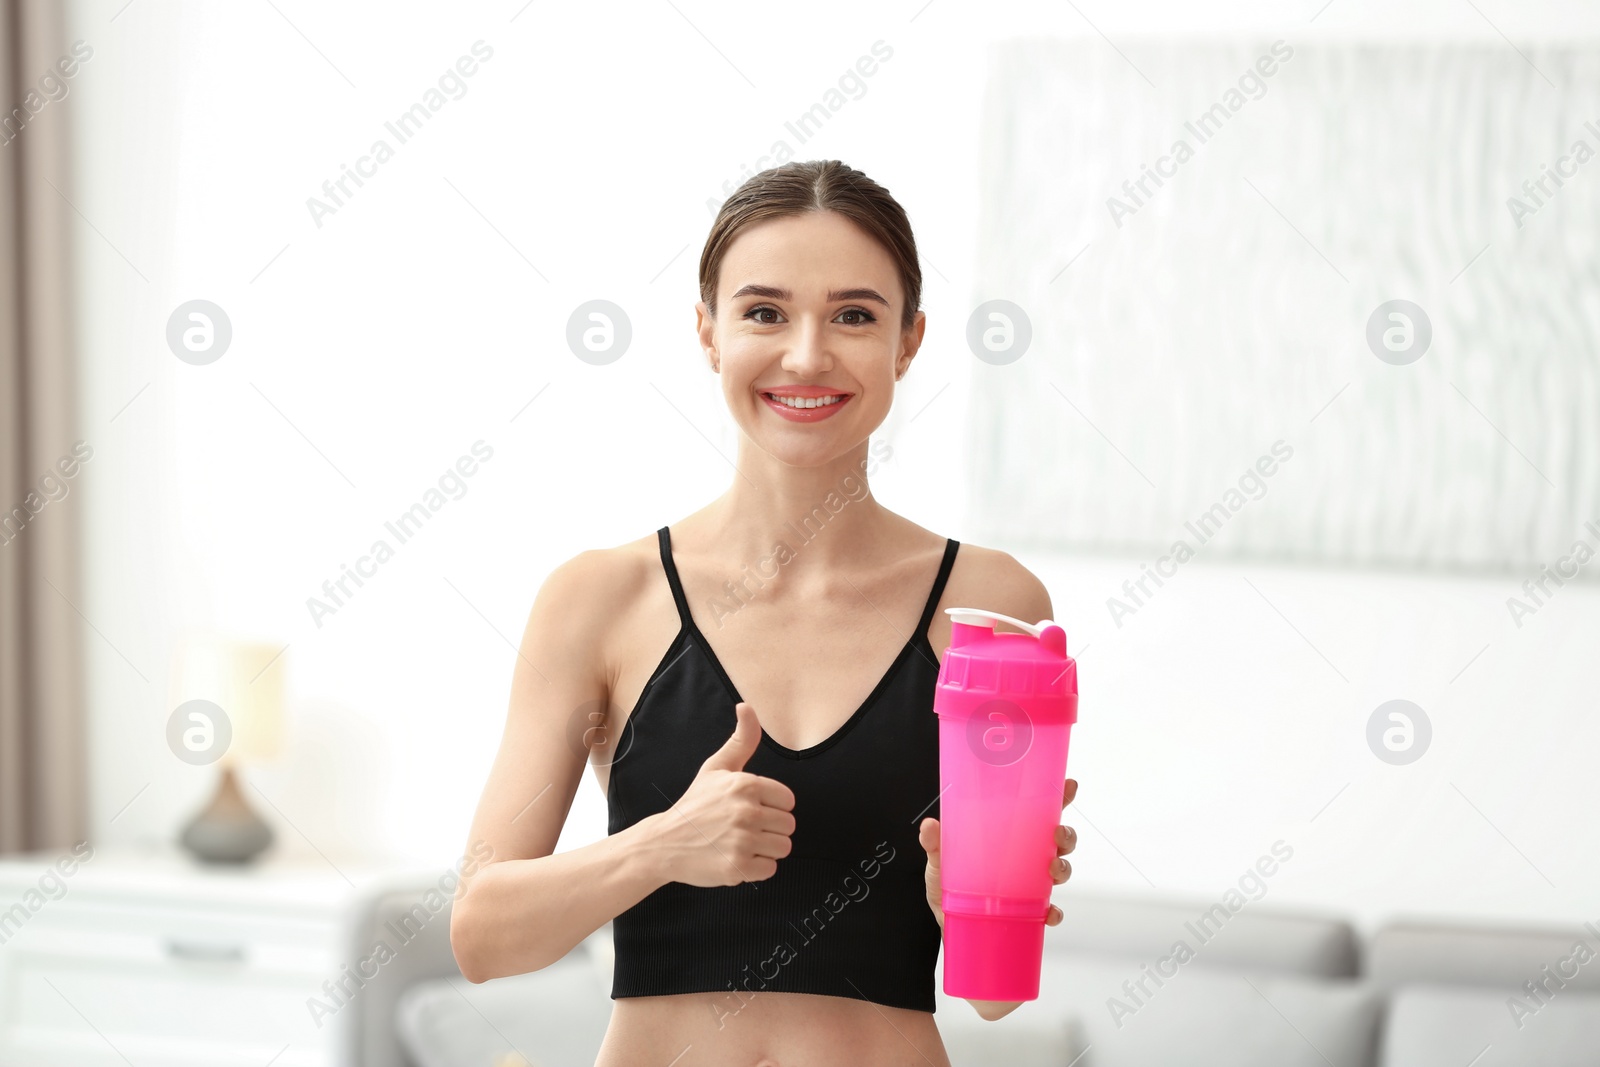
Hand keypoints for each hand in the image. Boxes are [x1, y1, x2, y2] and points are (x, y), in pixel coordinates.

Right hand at [658, 702, 795, 887]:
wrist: (663, 844)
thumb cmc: (695, 805)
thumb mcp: (717, 767)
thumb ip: (742, 739)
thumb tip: (746, 706)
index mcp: (745, 784)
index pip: (788, 801)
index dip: (772, 807)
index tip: (750, 809)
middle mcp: (746, 811)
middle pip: (788, 826)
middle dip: (769, 830)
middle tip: (742, 829)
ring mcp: (741, 841)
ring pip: (783, 848)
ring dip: (764, 850)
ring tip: (739, 843)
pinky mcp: (737, 868)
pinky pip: (770, 870)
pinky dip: (755, 869)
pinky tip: (734, 858)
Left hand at [918, 778, 1077, 927]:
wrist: (946, 921)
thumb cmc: (949, 884)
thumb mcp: (939, 859)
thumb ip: (935, 843)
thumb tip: (929, 826)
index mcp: (1009, 837)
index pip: (1038, 812)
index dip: (1058, 797)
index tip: (1068, 786)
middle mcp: (1024, 857)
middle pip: (1058, 840)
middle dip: (1066, 835)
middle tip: (1058, 833)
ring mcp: (1029, 884)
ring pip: (1059, 870)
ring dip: (1063, 868)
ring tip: (1053, 868)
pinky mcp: (1027, 911)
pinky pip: (1048, 910)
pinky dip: (1053, 912)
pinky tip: (1049, 911)